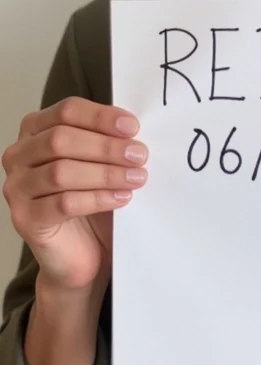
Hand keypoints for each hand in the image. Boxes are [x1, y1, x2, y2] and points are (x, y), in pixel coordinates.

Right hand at [2, 97, 147, 291]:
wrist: (79, 253)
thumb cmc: (90, 201)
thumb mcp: (98, 162)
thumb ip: (106, 140)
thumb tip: (132, 129)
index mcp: (35, 130)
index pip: (66, 111)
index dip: (100, 117)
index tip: (132, 127)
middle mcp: (19, 156)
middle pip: (61, 139)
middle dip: (105, 146)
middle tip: (139, 155)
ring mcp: (17, 188)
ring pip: (61, 172)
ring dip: (105, 173)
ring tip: (135, 178)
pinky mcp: (25, 219)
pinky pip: (63, 203)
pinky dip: (97, 198)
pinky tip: (121, 198)